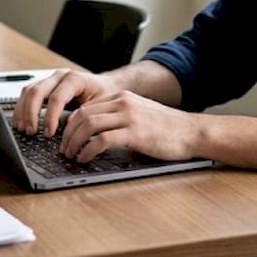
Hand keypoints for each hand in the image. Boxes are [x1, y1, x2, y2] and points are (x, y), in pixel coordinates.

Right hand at [12, 69, 116, 136]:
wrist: (107, 85)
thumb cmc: (105, 95)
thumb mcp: (99, 105)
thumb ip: (84, 115)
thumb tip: (68, 130)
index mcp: (74, 79)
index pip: (56, 98)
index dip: (50, 117)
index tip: (48, 133)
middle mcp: (60, 76)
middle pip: (37, 91)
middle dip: (31, 113)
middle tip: (31, 132)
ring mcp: (50, 79)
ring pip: (29, 90)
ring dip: (23, 110)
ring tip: (23, 129)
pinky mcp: (45, 86)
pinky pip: (28, 93)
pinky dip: (22, 107)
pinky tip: (21, 122)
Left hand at [59, 91, 199, 162]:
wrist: (192, 132)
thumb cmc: (168, 129)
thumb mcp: (140, 115)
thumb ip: (120, 118)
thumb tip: (95, 133)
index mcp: (122, 98)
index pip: (86, 107)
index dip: (70, 124)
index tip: (65, 138)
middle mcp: (123, 103)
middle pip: (82, 114)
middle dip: (67, 134)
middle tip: (63, 150)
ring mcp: (129, 117)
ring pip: (88, 125)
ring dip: (74, 142)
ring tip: (71, 155)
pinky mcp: (135, 133)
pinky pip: (102, 140)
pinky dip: (88, 150)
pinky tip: (85, 158)